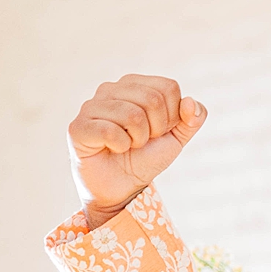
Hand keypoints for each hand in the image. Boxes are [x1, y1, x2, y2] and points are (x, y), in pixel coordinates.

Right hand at [68, 74, 207, 228]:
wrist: (122, 185)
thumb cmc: (146, 156)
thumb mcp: (177, 137)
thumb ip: (192, 119)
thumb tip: (190, 102)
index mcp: (134, 85)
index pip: (169, 87)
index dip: (172, 116)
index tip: (158, 130)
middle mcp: (110, 89)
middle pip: (153, 99)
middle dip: (156, 129)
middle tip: (142, 140)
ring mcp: (91, 105)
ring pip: (132, 115)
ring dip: (138, 139)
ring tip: (127, 144)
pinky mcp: (78, 126)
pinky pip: (111, 131)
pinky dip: (120, 146)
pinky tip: (113, 148)